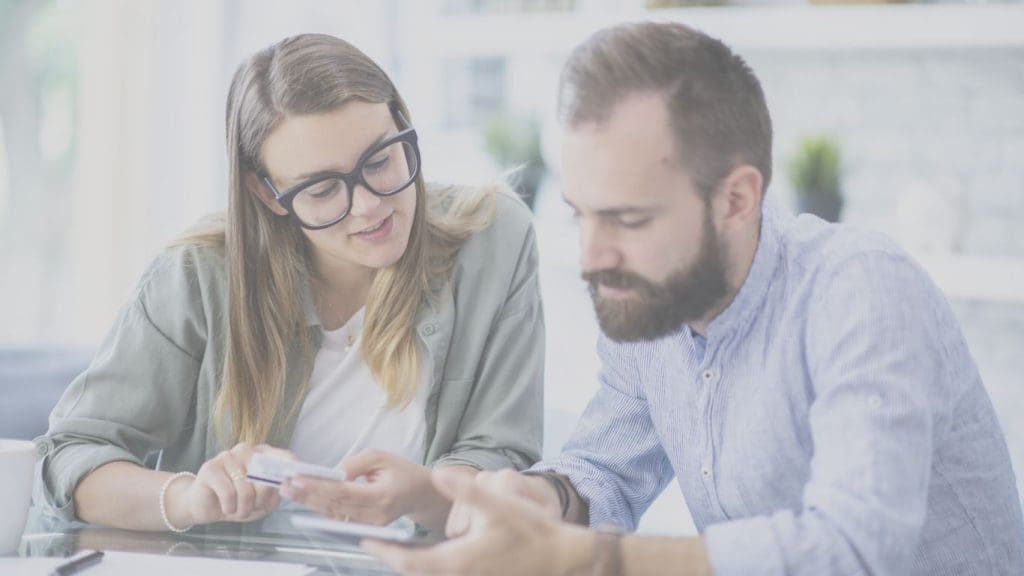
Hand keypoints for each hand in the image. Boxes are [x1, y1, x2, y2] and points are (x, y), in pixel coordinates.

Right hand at [165, 442, 290, 525]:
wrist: (205, 506)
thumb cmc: (237, 501)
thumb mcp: (262, 502)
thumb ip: (275, 493)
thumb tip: (287, 485)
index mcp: (263, 455)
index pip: (284, 457)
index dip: (292, 470)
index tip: (296, 484)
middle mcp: (247, 450)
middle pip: (265, 477)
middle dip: (261, 501)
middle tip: (251, 509)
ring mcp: (228, 456)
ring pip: (246, 489)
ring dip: (243, 508)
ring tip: (237, 510)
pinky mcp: (211, 467)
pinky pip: (229, 493)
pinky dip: (230, 507)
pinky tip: (226, 507)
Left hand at [280, 449, 463, 529]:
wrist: (420, 493)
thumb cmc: (403, 472)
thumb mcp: (380, 457)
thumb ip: (354, 464)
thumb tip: (331, 473)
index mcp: (381, 497)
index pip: (344, 493)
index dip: (318, 487)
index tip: (298, 479)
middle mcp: (374, 516)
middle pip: (334, 506)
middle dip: (307, 494)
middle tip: (285, 484)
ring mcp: (369, 525)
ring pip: (333, 514)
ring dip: (309, 502)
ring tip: (288, 490)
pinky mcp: (364, 527)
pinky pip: (338, 517)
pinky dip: (320, 507)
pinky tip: (304, 498)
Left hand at [363, 467, 591, 575]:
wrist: (560, 556)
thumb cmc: (531, 531)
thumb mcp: (498, 504)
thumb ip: (466, 488)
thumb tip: (438, 472)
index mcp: (456, 561)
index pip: (409, 561)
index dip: (385, 551)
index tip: (365, 542)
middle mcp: (458, 575)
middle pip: (415, 571)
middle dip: (394, 558)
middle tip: (375, 544)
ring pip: (431, 573)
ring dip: (413, 561)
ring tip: (396, 548)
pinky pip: (446, 572)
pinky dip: (431, 564)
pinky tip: (433, 552)